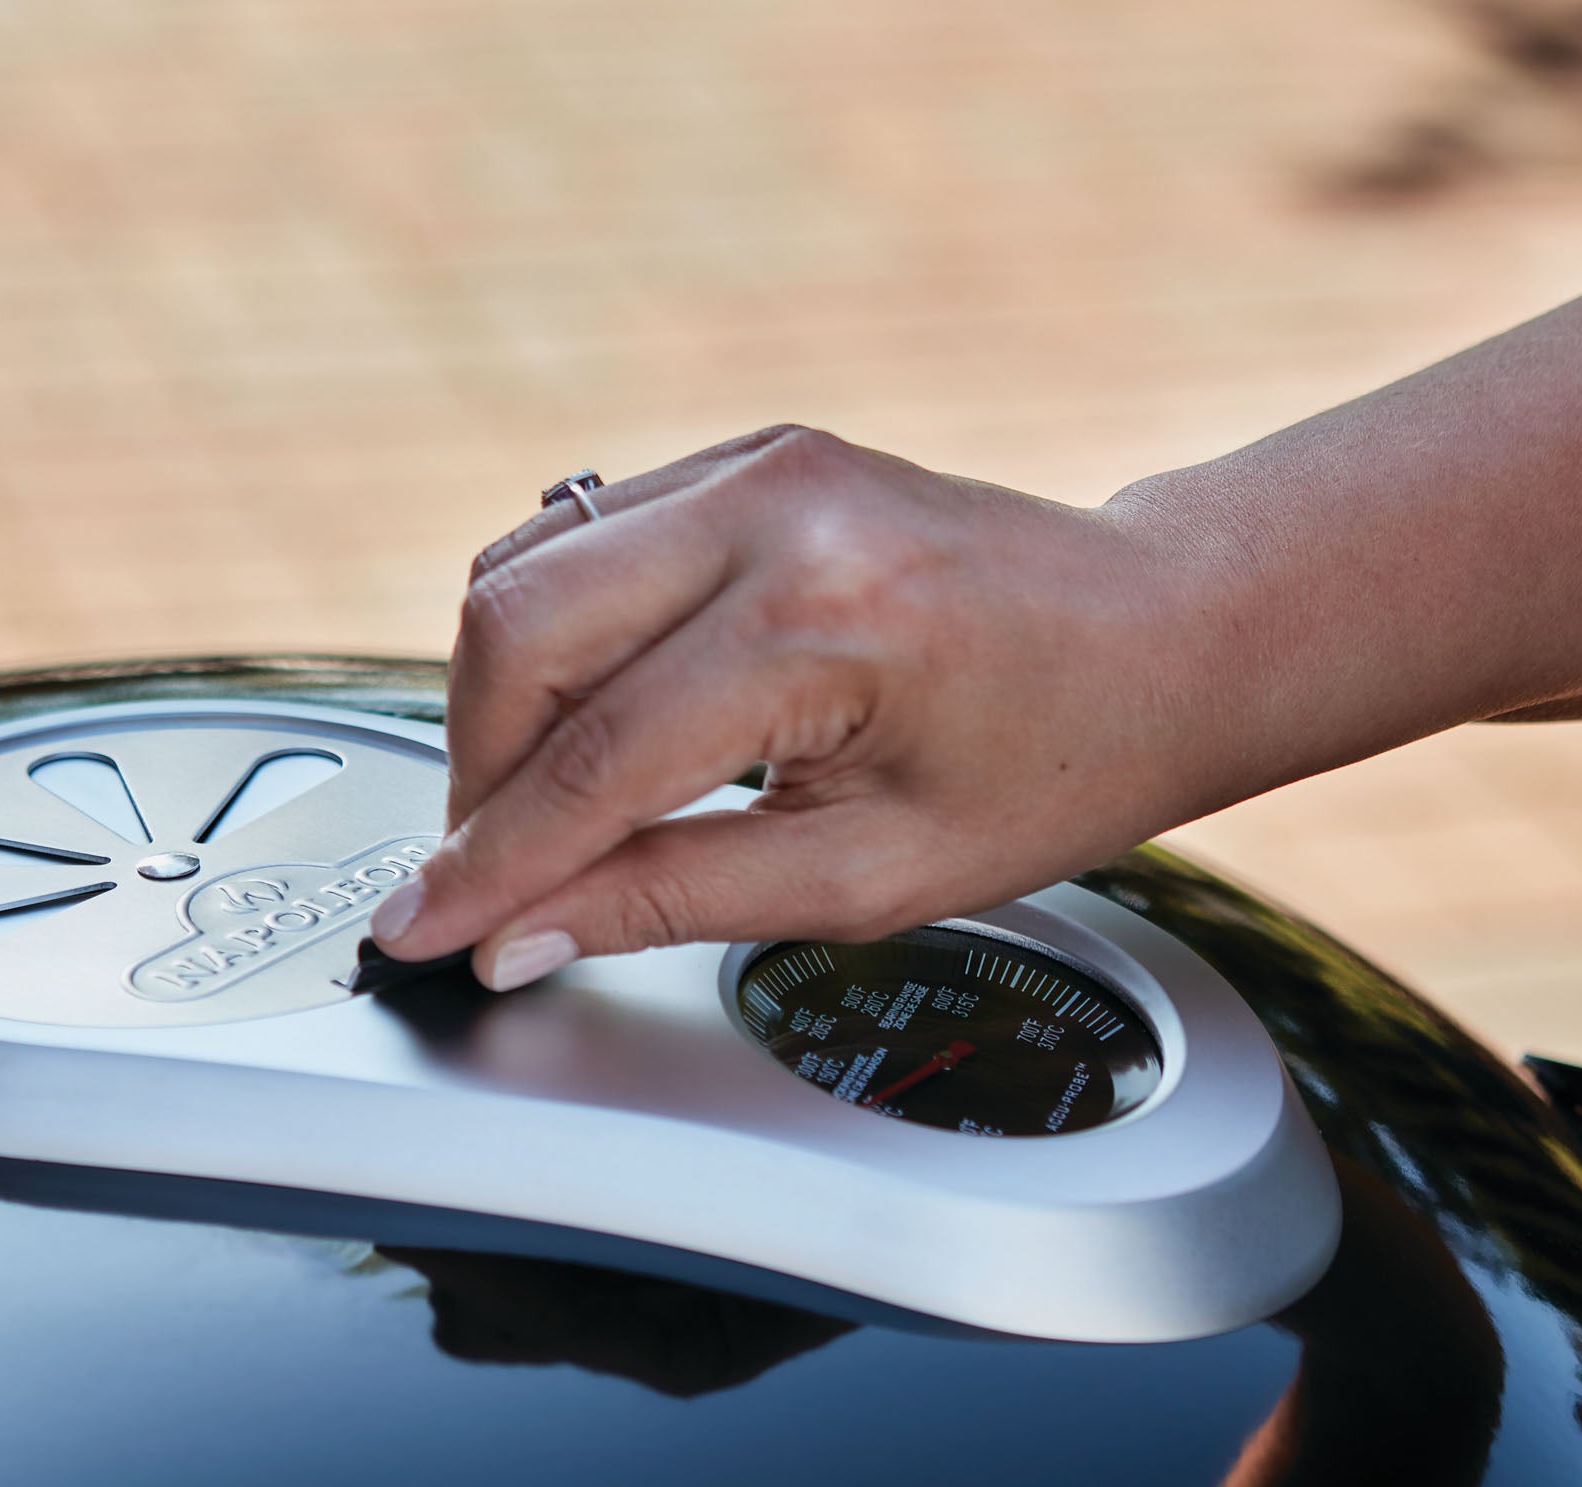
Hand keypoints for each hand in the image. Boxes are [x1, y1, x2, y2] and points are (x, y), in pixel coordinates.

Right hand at [370, 425, 1221, 987]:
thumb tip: (523, 936)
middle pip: (517, 631)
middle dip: (475, 776)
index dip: (491, 866)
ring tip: (539, 812)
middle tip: (491, 881)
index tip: (418, 932)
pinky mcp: (748, 457)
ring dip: (500, 705)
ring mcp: (756, 461)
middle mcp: (775, 508)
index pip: (594, 762)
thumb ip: (675, 897)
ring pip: (525, 571)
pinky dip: (553, 643)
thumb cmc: (1061, 761)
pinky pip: (582, 539)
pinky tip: (588, 723)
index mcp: (823, 621)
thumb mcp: (874, 877)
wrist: (1163, 633)